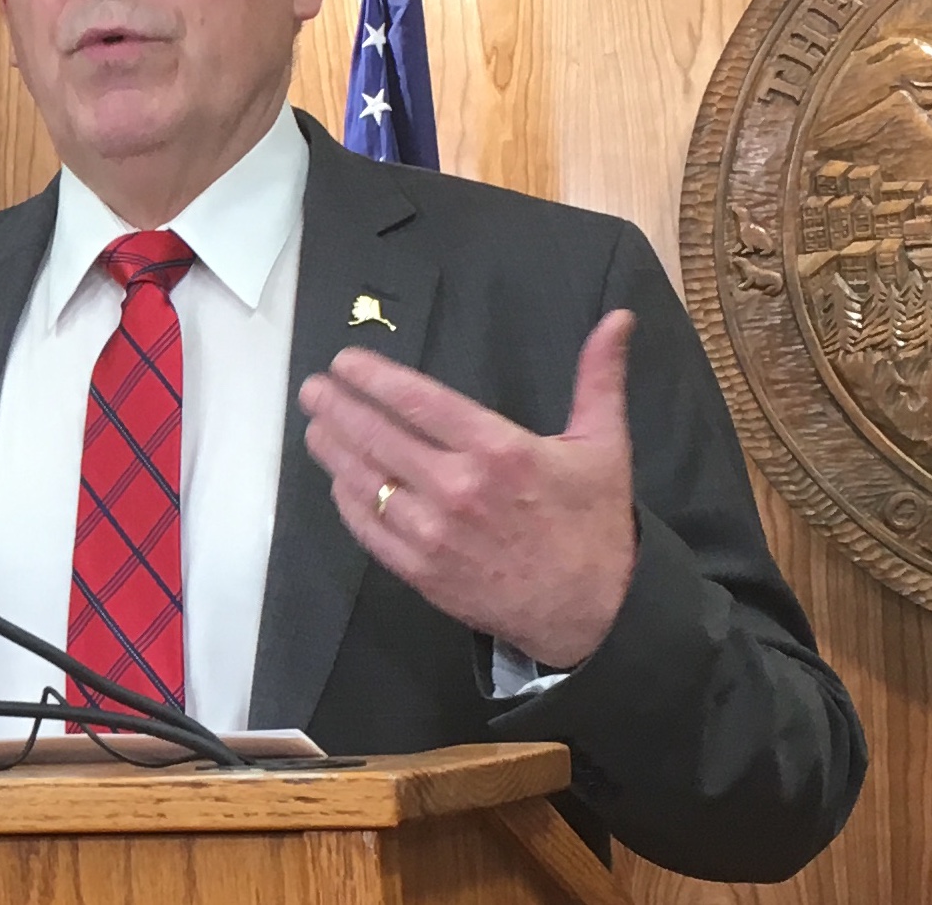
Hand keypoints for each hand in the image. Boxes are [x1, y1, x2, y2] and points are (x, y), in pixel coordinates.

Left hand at [298, 310, 638, 669]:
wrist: (596, 613)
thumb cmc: (595, 523)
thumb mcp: (605, 443)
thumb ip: (600, 376)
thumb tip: (619, 318)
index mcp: (499, 449)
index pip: (419, 401)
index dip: (374, 378)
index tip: (345, 362)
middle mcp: (459, 488)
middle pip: (380, 438)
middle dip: (339, 408)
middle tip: (312, 389)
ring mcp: (435, 534)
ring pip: (367, 483)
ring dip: (334, 451)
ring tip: (316, 427)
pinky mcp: (423, 573)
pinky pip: (371, 530)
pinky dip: (348, 502)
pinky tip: (338, 481)